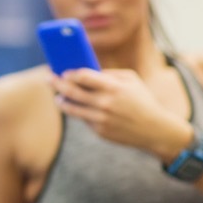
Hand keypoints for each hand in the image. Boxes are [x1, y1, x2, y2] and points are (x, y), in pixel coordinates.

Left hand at [52, 68, 192, 161]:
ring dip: (61, 101)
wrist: (154, 129)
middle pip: (72, 91)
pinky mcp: (99, 130)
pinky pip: (83, 119)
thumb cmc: (142, 100)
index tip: (64, 71)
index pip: (84, 76)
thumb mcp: (132, 81)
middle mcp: (105, 103)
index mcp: (114, 87)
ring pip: (72, 108)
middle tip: (49, 79)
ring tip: (57, 97)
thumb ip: (110, 74)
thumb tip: (86, 71)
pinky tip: (73, 107)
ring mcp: (101, 118)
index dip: (71, 73)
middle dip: (57, 84)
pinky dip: (77, 112)